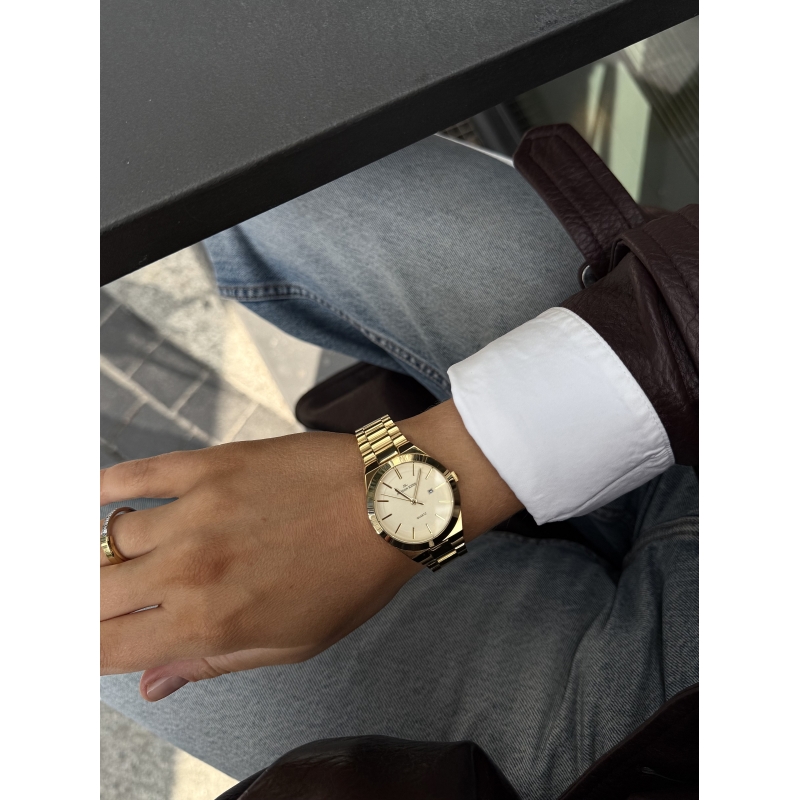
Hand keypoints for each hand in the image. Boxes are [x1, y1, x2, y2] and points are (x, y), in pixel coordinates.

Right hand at [100, 401, 521, 700]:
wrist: (389, 503)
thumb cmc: (351, 579)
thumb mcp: (292, 644)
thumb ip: (213, 663)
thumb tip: (154, 685)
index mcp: (209, 624)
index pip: (110, 648)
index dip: (92, 649)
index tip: (97, 640)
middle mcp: (188, 570)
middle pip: (96, 593)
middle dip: (94, 604)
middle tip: (110, 599)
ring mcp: (195, 512)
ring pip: (113, 535)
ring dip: (116, 550)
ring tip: (140, 551)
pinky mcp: (209, 466)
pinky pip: (136, 473)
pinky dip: (107, 485)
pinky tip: (100, 494)